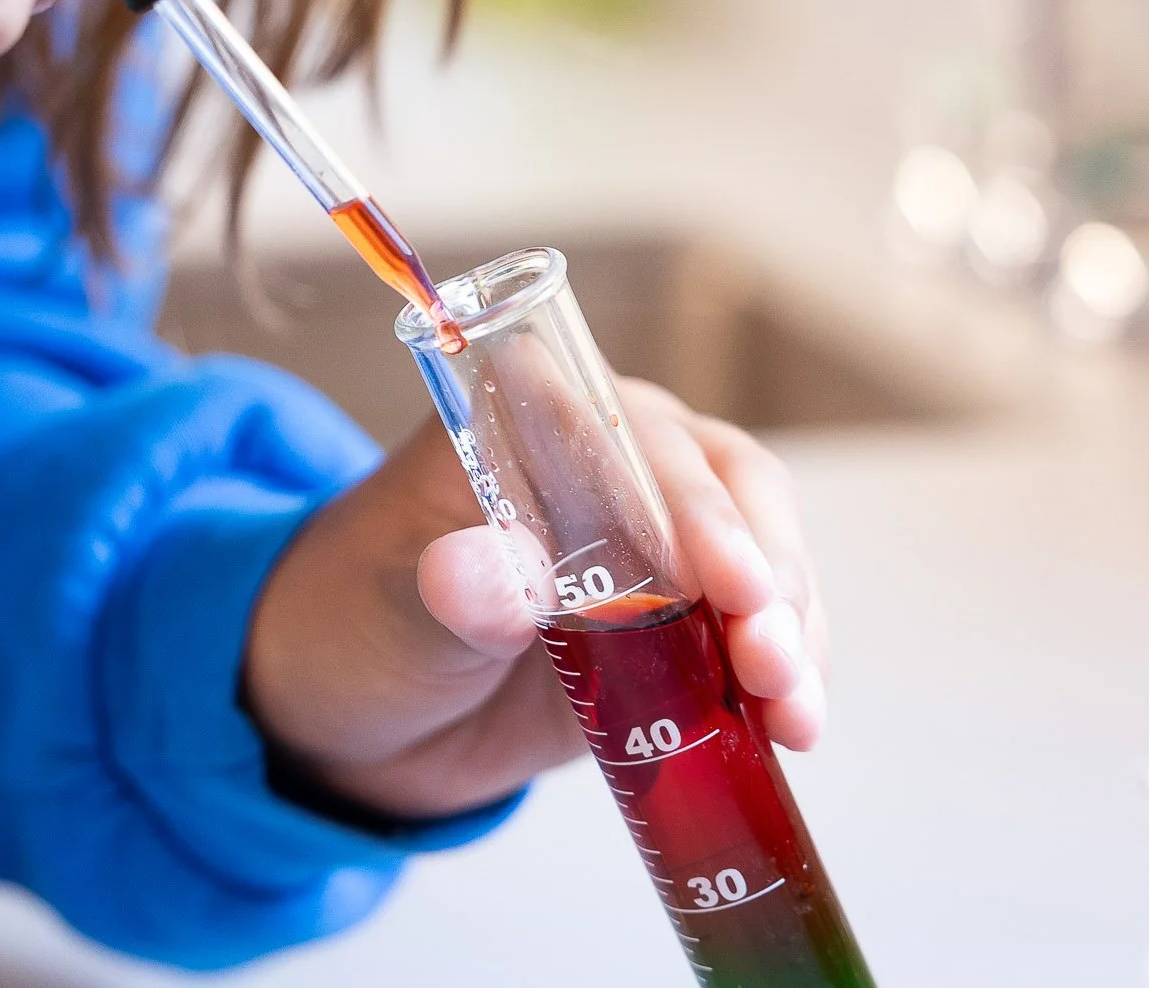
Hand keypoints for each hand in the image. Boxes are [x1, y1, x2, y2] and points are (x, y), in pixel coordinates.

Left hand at [243, 380, 827, 817]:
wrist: (355, 717)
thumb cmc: (354, 627)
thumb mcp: (390, 615)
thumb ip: (449, 593)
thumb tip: (489, 574)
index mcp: (523, 420)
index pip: (625, 428)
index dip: (686, 497)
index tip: (722, 578)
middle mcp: (603, 459)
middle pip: (719, 485)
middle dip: (760, 572)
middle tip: (768, 658)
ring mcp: (653, 539)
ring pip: (761, 552)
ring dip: (793, 629)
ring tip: (791, 712)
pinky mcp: (680, 619)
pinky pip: (757, 628)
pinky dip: (788, 674)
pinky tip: (794, 729)